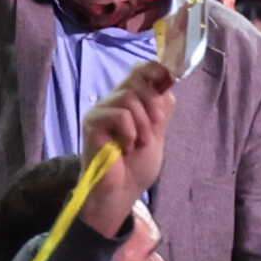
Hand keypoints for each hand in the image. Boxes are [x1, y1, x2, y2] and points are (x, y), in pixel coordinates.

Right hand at [78, 61, 176, 236]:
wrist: (123, 190)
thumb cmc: (137, 164)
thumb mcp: (158, 132)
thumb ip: (161, 107)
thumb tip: (168, 79)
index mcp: (129, 101)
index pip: (140, 70)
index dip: (155, 71)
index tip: (168, 82)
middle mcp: (112, 101)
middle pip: (137, 79)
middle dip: (154, 106)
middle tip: (153, 130)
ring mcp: (100, 111)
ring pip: (129, 97)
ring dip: (143, 124)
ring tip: (138, 144)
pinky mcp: (92, 123)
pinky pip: (120, 115)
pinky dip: (130, 133)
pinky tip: (124, 148)